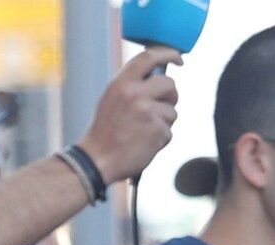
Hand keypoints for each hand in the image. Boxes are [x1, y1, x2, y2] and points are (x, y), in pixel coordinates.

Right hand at [76, 47, 180, 184]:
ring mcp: (147, 112)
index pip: (150, 56)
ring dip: (163, 123)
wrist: (97, 161)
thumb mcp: (111, 99)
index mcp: (121, 83)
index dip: (168, 54)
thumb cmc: (105, 132)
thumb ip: (132, 85)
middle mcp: (135, 94)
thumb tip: (158, 77)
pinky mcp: (157, 131)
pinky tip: (143, 144)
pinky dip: (160, 140)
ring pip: (172, 111)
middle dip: (170, 96)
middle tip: (159, 109)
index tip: (178, 58)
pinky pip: (169, 132)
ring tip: (143, 132)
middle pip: (169, 84)